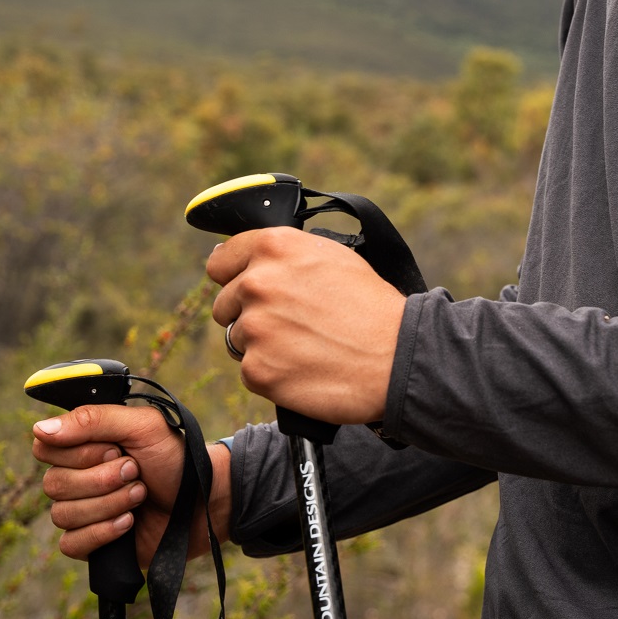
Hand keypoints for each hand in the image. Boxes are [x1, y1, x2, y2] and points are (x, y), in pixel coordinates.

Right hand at [32, 404, 231, 565]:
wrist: (202, 501)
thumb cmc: (175, 458)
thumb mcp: (143, 426)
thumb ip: (94, 419)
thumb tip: (40, 429)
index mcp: (85, 443)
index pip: (45, 446)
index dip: (77, 451)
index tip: (113, 448)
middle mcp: (77, 475)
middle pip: (53, 483)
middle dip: (102, 479)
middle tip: (136, 470)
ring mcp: (82, 510)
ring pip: (62, 514)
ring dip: (109, 503)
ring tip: (140, 494)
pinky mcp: (89, 543)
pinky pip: (71, 544)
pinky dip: (103, 532)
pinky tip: (128, 522)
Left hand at [207, 228, 406, 423]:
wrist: (396, 355)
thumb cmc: (370, 304)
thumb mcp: (330, 255)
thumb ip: (283, 255)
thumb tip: (245, 262)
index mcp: (274, 246)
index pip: (220, 261)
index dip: (234, 276)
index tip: (248, 288)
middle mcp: (257, 282)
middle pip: (225, 304)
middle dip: (250, 313)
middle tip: (291, 323)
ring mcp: (254, 327)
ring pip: (237, 339)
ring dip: (262, 344)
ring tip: (304, 345)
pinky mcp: (257, 369)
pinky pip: (249, 370)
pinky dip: (272, 372)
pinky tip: (304, 366)